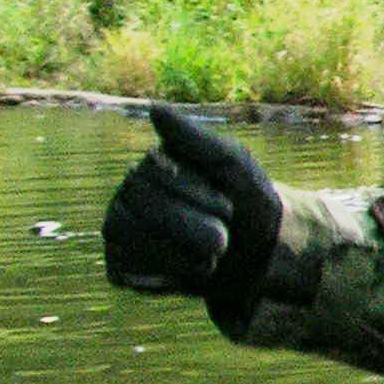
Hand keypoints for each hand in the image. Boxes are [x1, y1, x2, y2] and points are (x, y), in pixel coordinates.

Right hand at [102, 105, 280, 308]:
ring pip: (130, 239)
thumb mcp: (234, 165)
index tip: (228, 205)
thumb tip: (154, 108)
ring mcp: (120, 230)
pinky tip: (192, 270)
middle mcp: (127, 194)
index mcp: (152, 165)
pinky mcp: (121, 267)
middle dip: (195, 227)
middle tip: (224, 235)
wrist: (263, 253)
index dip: (197, 195)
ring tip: (213, 254)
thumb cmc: (248, 202)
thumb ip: (195, 139)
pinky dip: (168, 275)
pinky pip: (126, 271)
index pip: (152, 174)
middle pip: (139, 208)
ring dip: (184, 253)